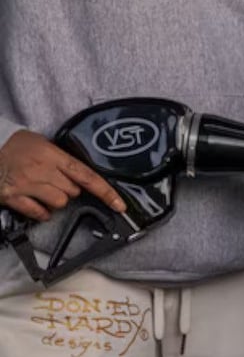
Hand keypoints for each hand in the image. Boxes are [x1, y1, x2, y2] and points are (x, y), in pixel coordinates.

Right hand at [0, 130, 125, 221]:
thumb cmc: (14, 146)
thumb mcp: (41, 143)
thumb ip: (62, 158)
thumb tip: (82, 175)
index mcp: (52, 154)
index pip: (86, 175)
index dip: (106, 192)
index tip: (119, 205)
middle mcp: (42, 169)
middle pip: (73, 192)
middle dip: (69, 189)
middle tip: (54, 180)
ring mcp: (27, 184)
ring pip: (60, 203)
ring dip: (55, 201)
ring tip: (43, 190)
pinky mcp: (13, 196)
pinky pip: (39, 213)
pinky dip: (41, 212)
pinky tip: (35, 202)